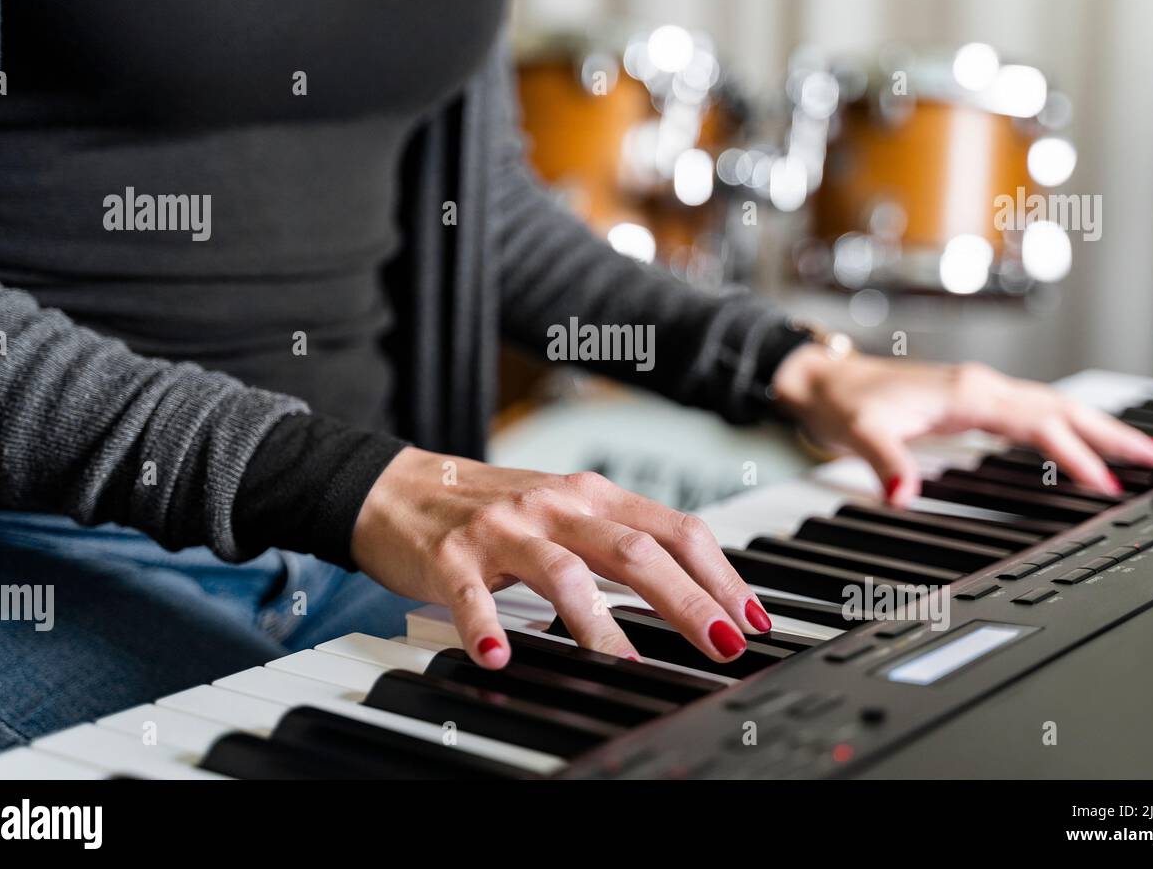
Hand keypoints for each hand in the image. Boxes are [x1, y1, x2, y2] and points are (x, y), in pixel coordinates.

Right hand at [350, 447, 772, 668]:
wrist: (402, 488)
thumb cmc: (495, 506)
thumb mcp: (567, 513)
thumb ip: (623, 542)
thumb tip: (697, 589)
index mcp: (593, 495)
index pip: (674, 530)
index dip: (719, 574)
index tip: (751, 618)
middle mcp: (555, 505)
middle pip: (634, 551)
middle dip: (686, 601)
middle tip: (720, 643)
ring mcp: (503, 529)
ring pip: (563, 572)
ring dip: (599, 624)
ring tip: (628, 664)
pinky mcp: (452, 557)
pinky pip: (472, 596)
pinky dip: (487, 628)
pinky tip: (501, 658)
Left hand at [771, 346, 1152, 504]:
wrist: (823, 380)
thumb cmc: (844, 402)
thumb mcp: (862, 434)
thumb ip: (887, 464)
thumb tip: (903, 494)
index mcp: (967, 394)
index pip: (1038, 424)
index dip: (1074, 453)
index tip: (1105, 481)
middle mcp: (980, 387)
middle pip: (1060, 408)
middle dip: (1110, 432)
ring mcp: (977, 391)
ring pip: (1051, 406)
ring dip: (1093, 426)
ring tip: (1135, 449)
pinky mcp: (970, 399)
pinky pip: (1031, 410)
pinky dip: (1062, 425)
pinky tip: (1073, 441)